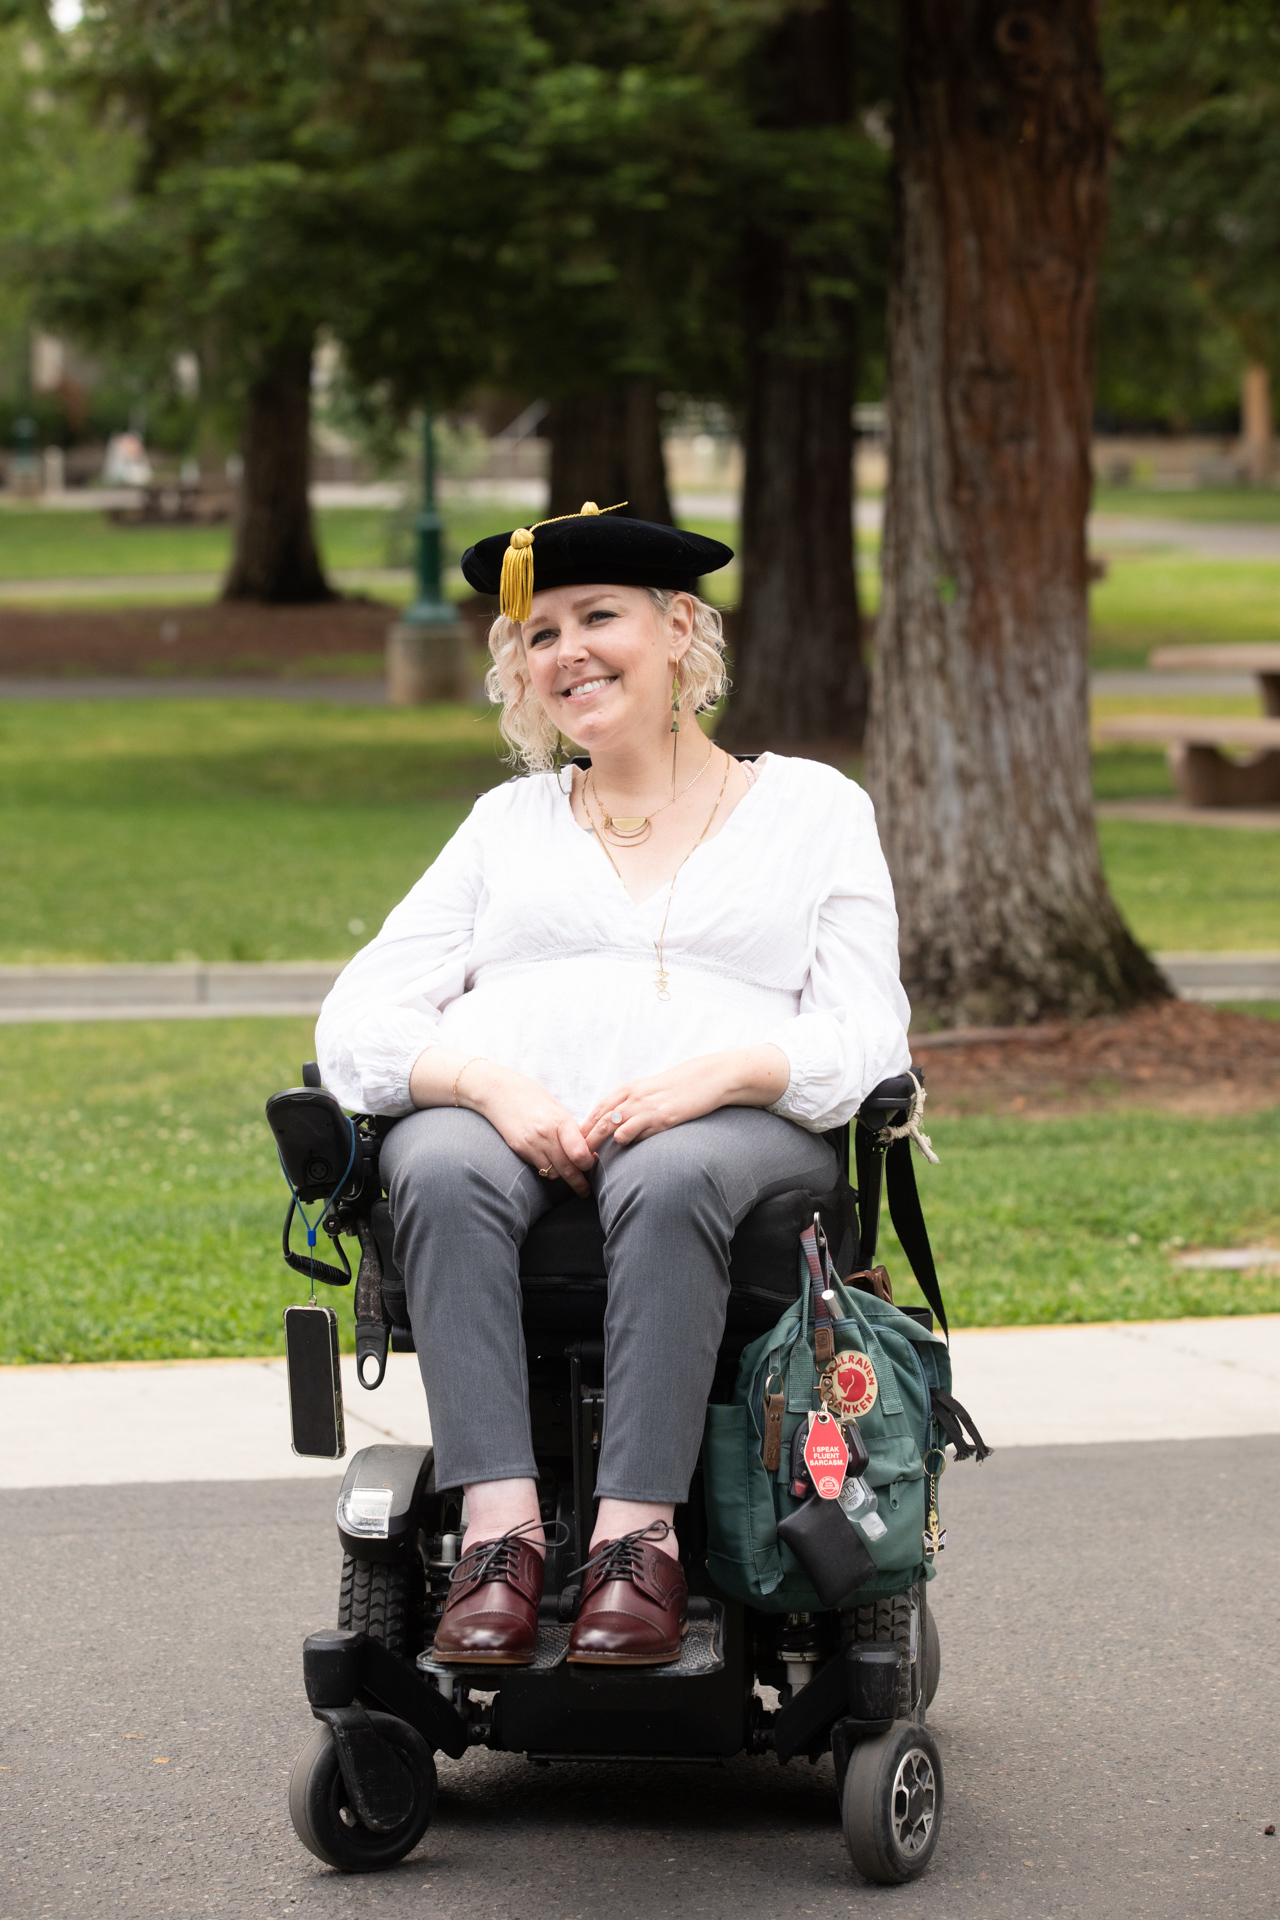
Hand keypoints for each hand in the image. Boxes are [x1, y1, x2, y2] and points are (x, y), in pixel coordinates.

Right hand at [464, 1061, 596, 1195]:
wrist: (499, 1091)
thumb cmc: (533, 1097)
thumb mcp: (558, 1110)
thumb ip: (572, 1131)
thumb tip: (588, 1152)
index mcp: (560, 1122)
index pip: (579, 1154)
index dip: (588, 1164)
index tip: (591, 1165)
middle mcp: (545, 1136)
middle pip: (568, 1169)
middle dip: (579, 1183)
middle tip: (585, 1190)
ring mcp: (530, 1144)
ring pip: (553, 1173)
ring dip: (562, 1176)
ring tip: (568, 1174)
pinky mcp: (519, 1150)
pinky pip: (538, 1168)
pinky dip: (546, 1169)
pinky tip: (550, 1163)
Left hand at [581, 1046, 789, 1150]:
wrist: (706, 1078)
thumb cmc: (679, 1088)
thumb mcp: (651, 1091)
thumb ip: (634, 1104)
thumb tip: (620, 1125)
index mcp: (628, 1089)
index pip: (598, 1110)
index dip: (584, 1127)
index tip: (574, 1143)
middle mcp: (632, 1097)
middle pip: (599, 1120)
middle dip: (585, 1139)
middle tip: (574, 1157)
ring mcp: (645, 1107)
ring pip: (611, 1126)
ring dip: (599, 1143)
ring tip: (590, 1160)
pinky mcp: (660, 1117)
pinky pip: (634, 1131)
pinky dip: (625, 1142)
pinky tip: (623, 1151)